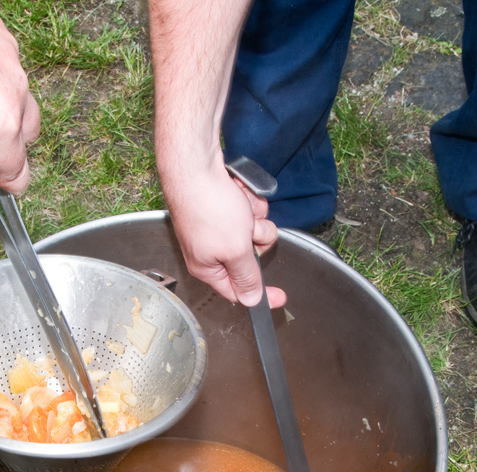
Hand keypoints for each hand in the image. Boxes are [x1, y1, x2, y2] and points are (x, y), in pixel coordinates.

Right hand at [165, 162, 284, 306]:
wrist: (196, 167)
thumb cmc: (208, 208)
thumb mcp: (235, 251)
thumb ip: (246, 277)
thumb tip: (251, 300)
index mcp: (207, 268)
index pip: (238, 291)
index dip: (262, 294)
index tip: (281, 298)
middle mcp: (210, 250)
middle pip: (250, 257)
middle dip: (257, 240)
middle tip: (250, 229)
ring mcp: (217, 227)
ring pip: (252, 231)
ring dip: (254, 218)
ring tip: (241, 207)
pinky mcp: (222, 208)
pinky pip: (247, 212)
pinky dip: (248, 203)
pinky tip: (239, 194)